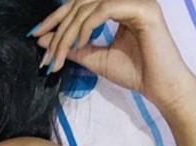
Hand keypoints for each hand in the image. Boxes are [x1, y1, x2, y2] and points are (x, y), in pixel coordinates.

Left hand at [28, 0, 195, 112]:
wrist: (159, 86)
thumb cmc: (133, 72)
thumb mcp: (95, 58)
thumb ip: (72, 47)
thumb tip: (43, 40)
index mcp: (116, 5)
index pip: (79, 4)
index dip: (55, 18)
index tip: (36, 35)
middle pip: (80, 3)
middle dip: (58, 28)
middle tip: (46, 53)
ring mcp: (135, 0)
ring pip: (89, 6)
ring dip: (69, 32)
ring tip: (60, 55)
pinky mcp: (143, 8)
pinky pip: (105, 9)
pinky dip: (87, 26)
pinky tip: (79, 44)